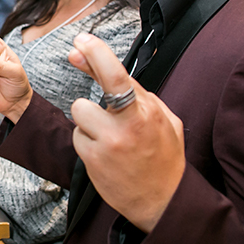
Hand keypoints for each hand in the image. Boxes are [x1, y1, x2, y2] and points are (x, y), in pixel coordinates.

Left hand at [68, 32, 185, 232]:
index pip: (118, 75)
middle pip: (96, 88)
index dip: (97, 53)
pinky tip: (103, 154)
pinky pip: (78, 137)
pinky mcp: (94, 160)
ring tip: (107, 136)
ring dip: (88, 121)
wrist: (163, 202)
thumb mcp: (165, 120)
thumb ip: (139, 94)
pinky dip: (86, 141)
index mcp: (147, 112)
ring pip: (80, 113)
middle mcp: (128, 124)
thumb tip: (106, 70)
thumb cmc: (163, 158)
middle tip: (78, 59)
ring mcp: (109, 143)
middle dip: (89, 72)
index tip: (82, 41)